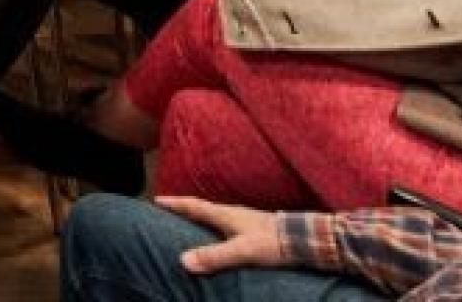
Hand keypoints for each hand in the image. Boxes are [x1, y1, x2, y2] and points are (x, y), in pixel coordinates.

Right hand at [160, 197, 291, 274]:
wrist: (306, 239)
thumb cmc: (274, 242)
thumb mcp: (242, 251)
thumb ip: (215, 256)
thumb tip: (184, 261)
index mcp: (225, 214)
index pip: (194, 206)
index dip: (175, 203)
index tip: (156, 199)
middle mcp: (233, 214)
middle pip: (202, 208)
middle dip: (184, 209)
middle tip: (168, 211)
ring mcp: (244, 220)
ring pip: (215, 217)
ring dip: (200, 218)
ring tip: (190, 224)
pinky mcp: (255, 229)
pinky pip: (226, 226)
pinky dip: (215, 228)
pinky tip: (220, 237)